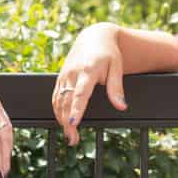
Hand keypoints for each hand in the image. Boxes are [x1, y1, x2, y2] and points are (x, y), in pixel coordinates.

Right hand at [52, 23, 127, 145]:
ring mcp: (65, 75)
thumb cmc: (108, 54)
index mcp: (88, 70)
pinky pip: (56, 97)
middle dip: (67, 122)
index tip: (73, 123)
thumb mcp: (117, 67)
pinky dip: (57, 111)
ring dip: (61, 119)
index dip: (76, 109)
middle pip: (67, 101)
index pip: (80, 93)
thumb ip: (116, 88)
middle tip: (73, 139)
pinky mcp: (60, 78)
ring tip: (70, 136)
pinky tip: (63, 122)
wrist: (94, 37)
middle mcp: (73, 73)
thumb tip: (121, 107)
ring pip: (59, 101)